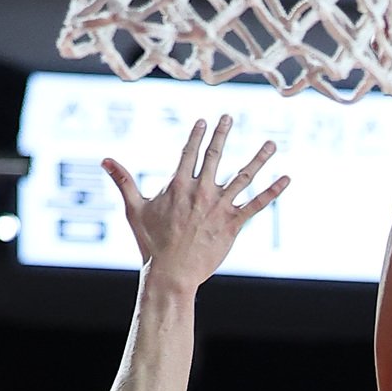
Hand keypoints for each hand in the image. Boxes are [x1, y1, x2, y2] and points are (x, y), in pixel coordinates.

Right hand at [102, 115, 288, 290]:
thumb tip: (105, 159)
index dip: (196, 135)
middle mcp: (201, 191)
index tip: (203, 120)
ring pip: (243, 176)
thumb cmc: (150, 243)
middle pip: (214, 156)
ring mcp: (219, 206)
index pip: (189, 152)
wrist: (171, 273)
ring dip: (259, 158)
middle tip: (229, 117)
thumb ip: (123, 181)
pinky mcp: (233, 224)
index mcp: (178, 185)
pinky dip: (273, 191)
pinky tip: (286, 178)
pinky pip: (257, 204)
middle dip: (222, 134)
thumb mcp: (134, 209)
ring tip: (271, 143)